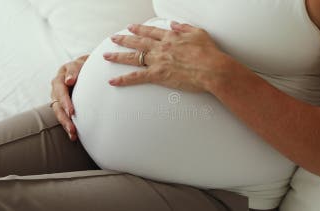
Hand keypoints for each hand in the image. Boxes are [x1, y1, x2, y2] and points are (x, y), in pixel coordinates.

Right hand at [51, 55, 88, 140]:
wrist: (83, 69)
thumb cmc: (81, 66)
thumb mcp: (77, 65)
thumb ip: (73, 71)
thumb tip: (69, 80)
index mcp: (58, 80)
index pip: (60, 91)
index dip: (65, 102)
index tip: (71, 111)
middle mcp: (56, 91)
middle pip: (58, 106)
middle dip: (64, 118)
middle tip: (72, 128)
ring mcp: (58, 100)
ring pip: (60, 114)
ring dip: (66, 125)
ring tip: (73, 135)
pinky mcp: (63, 107)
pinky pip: (64, 117)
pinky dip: (68, 126)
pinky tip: (74, 137)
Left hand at [104, 22, 231, 91]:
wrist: (212, 68)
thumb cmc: (209, 53)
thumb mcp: (198, 33)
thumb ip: (184, 27)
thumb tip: (175, 24)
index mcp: (170, 37)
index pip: (150, 31)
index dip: (139, 29)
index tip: (132, 27)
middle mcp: (161, 47)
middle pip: (138, 42)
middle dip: (124, 39)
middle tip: (114, 38)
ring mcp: (158, 60)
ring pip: (133, 57)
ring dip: (118, 55)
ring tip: (107, 55)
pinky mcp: (157, 75)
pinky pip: (136, 77)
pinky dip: (123, 79)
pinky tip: (113, 81)